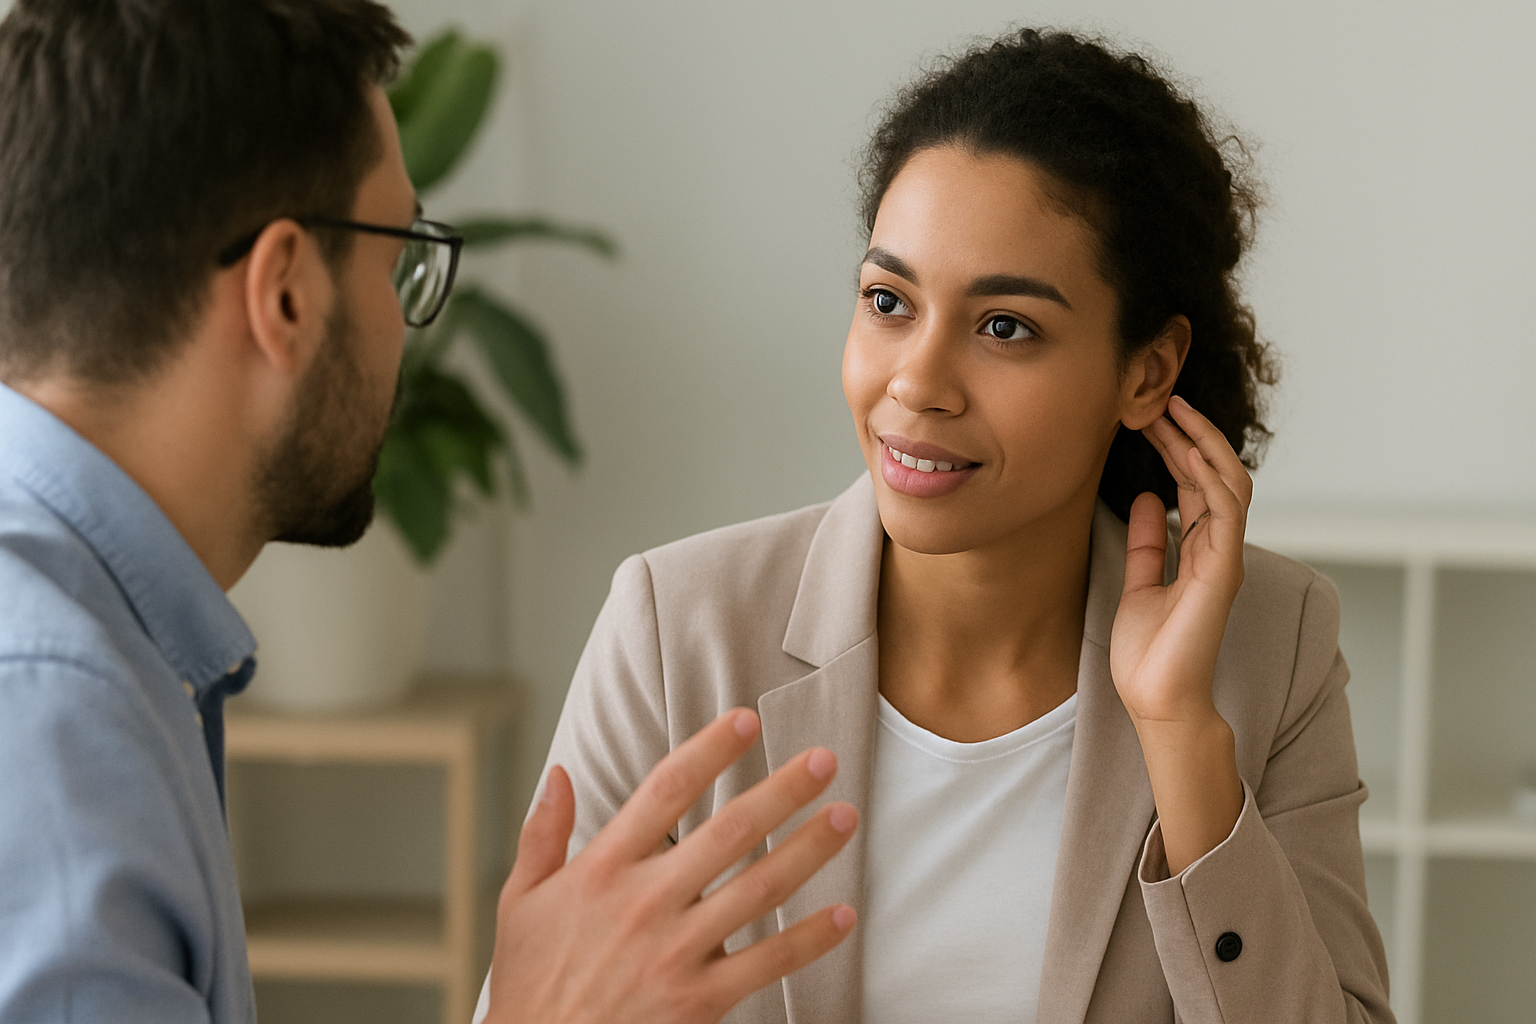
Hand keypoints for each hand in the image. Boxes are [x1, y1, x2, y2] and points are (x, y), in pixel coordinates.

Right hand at [483, 708, 858, 1023]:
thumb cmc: (532, 983)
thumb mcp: (520, 902)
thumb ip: (542, 835)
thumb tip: (559, 775)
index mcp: (602, 868)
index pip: (666, 789)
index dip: (710, 749)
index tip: (746, 720)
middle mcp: (645, 901)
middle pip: (729, 830)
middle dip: (783, 791)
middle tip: (823, 761)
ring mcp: (676, 951)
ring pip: (759, 888)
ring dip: (809, 850)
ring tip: (845, 817)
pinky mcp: (699, 1001)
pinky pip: (767, 964)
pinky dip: (809, 939)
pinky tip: (842, 914)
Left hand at [1110, 395, 1251, 725]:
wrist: (1157, 698)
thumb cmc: (1150, 653)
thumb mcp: (1139, 584)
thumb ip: (1148, 543)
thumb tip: (1144, 499)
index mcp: (1199, 550)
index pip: (1196, 483)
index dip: (1177, 446)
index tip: (1152, 415)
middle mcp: (1218, 548)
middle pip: (1213, 474)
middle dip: (1190, 433)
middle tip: (1162, 398)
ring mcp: (1225, 557)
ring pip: (1228, 482)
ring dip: (1203, 443)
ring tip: (1175, 410)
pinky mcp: (1223, 570)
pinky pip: (1227, 511)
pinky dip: (1211, 477)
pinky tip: (1188, 451)